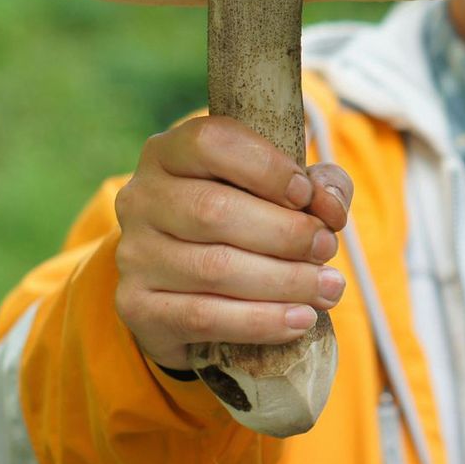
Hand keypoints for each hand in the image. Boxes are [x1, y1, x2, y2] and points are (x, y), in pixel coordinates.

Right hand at [112, 115, 351, 370]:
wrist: (191, 289)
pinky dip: (261, 321)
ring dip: (285, 281)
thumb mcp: (283, 190)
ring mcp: (134, 254)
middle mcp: (140, 198)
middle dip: (286, 233)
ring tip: (329, 288)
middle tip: (327, 248)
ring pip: (214, 268)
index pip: (211, 142)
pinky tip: (300, 320)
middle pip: (215, 210)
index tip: (306, 195)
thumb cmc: (247, 221)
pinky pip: (203, 317)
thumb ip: (319, 185)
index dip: (266, 167)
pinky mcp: (137, 307)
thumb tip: (330, 206)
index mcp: (170, 152)